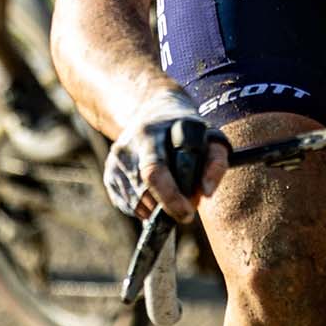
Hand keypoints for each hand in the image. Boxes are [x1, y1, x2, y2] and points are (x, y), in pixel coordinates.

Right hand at [102, 91, 230, 223]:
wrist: (152, 111)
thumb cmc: (187, 130)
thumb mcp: (209, 137)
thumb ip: (215, 163)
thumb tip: (205, 193)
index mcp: (150, 134)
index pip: (154, 171)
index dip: (169, 197)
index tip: (187, 213)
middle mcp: (127, 147)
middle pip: (143, 192)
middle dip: (167, 207)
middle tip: (186, 208)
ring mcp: (115, 161)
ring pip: (135, 202)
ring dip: (156, 210)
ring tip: (174, 199)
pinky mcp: (109, 174)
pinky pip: (126, 205)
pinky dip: (144, 210)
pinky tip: (157, 199)